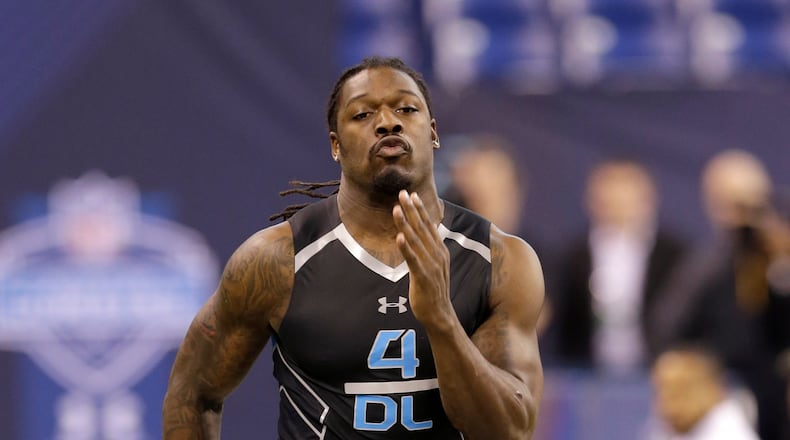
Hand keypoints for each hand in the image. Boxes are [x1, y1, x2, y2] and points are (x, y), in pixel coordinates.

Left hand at [393, 190, 453, 328]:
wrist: (440, 314)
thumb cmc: (433, 289)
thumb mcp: (433, 265)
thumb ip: (429, 249)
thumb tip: (423, 233)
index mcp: (439, 250)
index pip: (429, 225)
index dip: (420, 209)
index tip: (412, 194)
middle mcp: (437, 255)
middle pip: (422, 228)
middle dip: (412, 210)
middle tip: (402, 193)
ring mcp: (431, 265)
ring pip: (416, 240)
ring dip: (406, 224)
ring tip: (396, 209)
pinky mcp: (424, 277)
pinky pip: (413, 260)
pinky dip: (406, 248)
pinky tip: (399, 237)